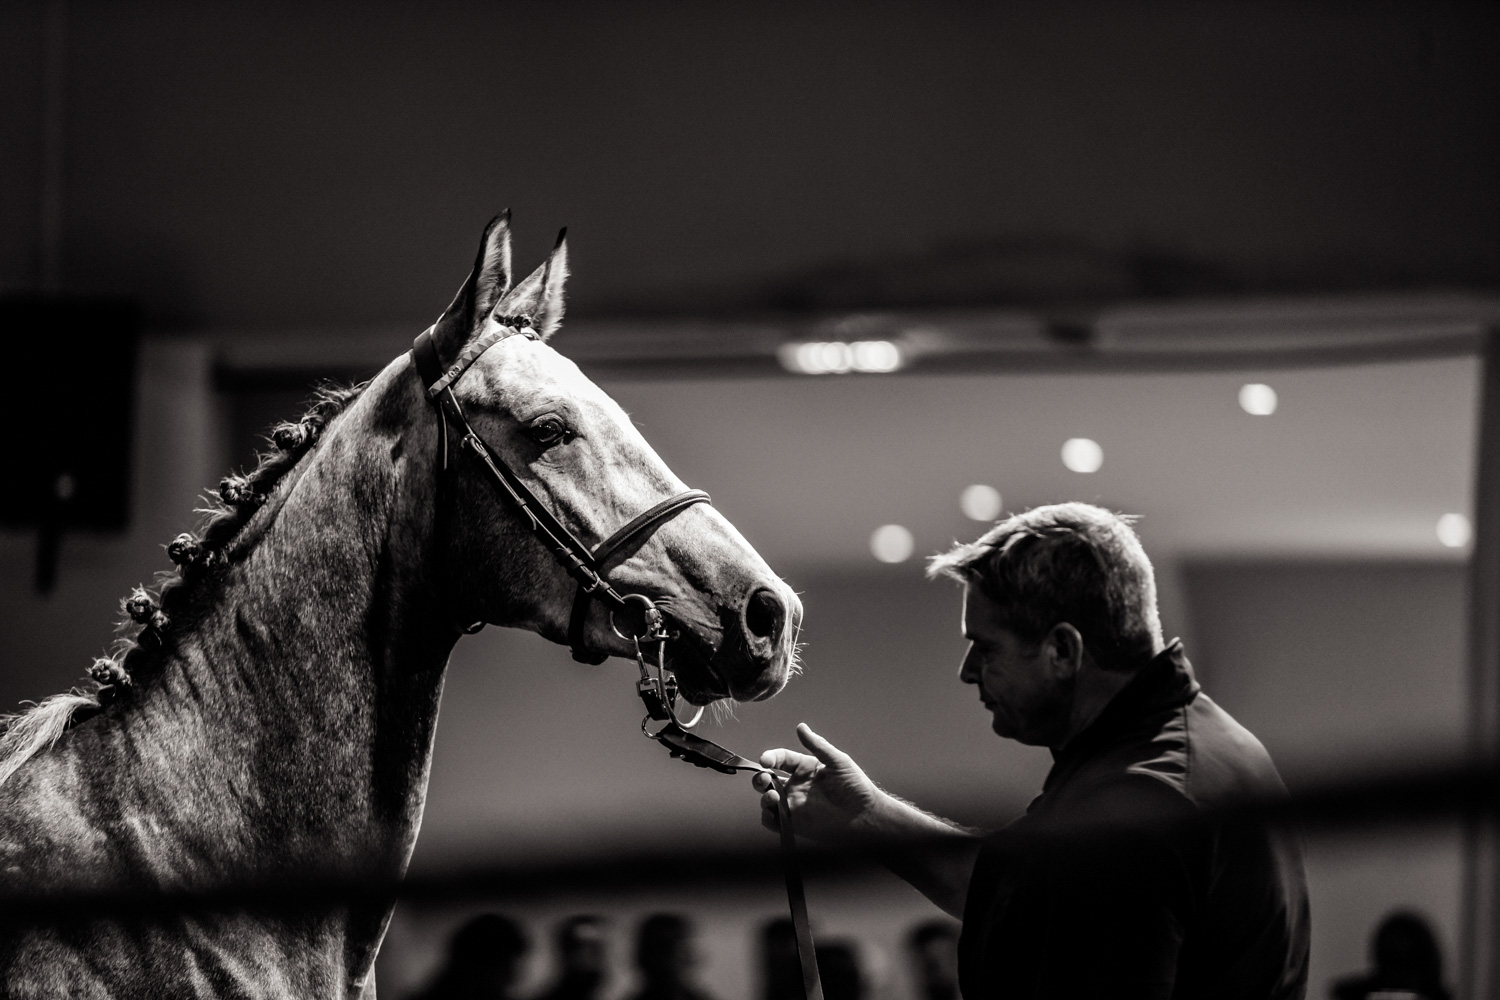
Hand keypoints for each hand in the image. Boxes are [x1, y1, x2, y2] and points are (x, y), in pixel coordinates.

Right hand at [751, 723, 884, 842]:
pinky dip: (767, 815)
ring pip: (767, 799)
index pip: (781, 759)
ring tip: (772, 796)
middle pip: (768, 779)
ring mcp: (794, 804)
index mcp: (805, 768)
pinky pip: (772, 820)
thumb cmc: (855, 786)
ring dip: (763, 796)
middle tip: (765, 778)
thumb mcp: (837, 761)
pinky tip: (774, 810)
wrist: (864, 816)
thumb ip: (817, 745)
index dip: (771, 757)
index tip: (766, 760)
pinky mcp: (794, 823)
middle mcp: (796, 785)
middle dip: (760, 777)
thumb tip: (801, 726)